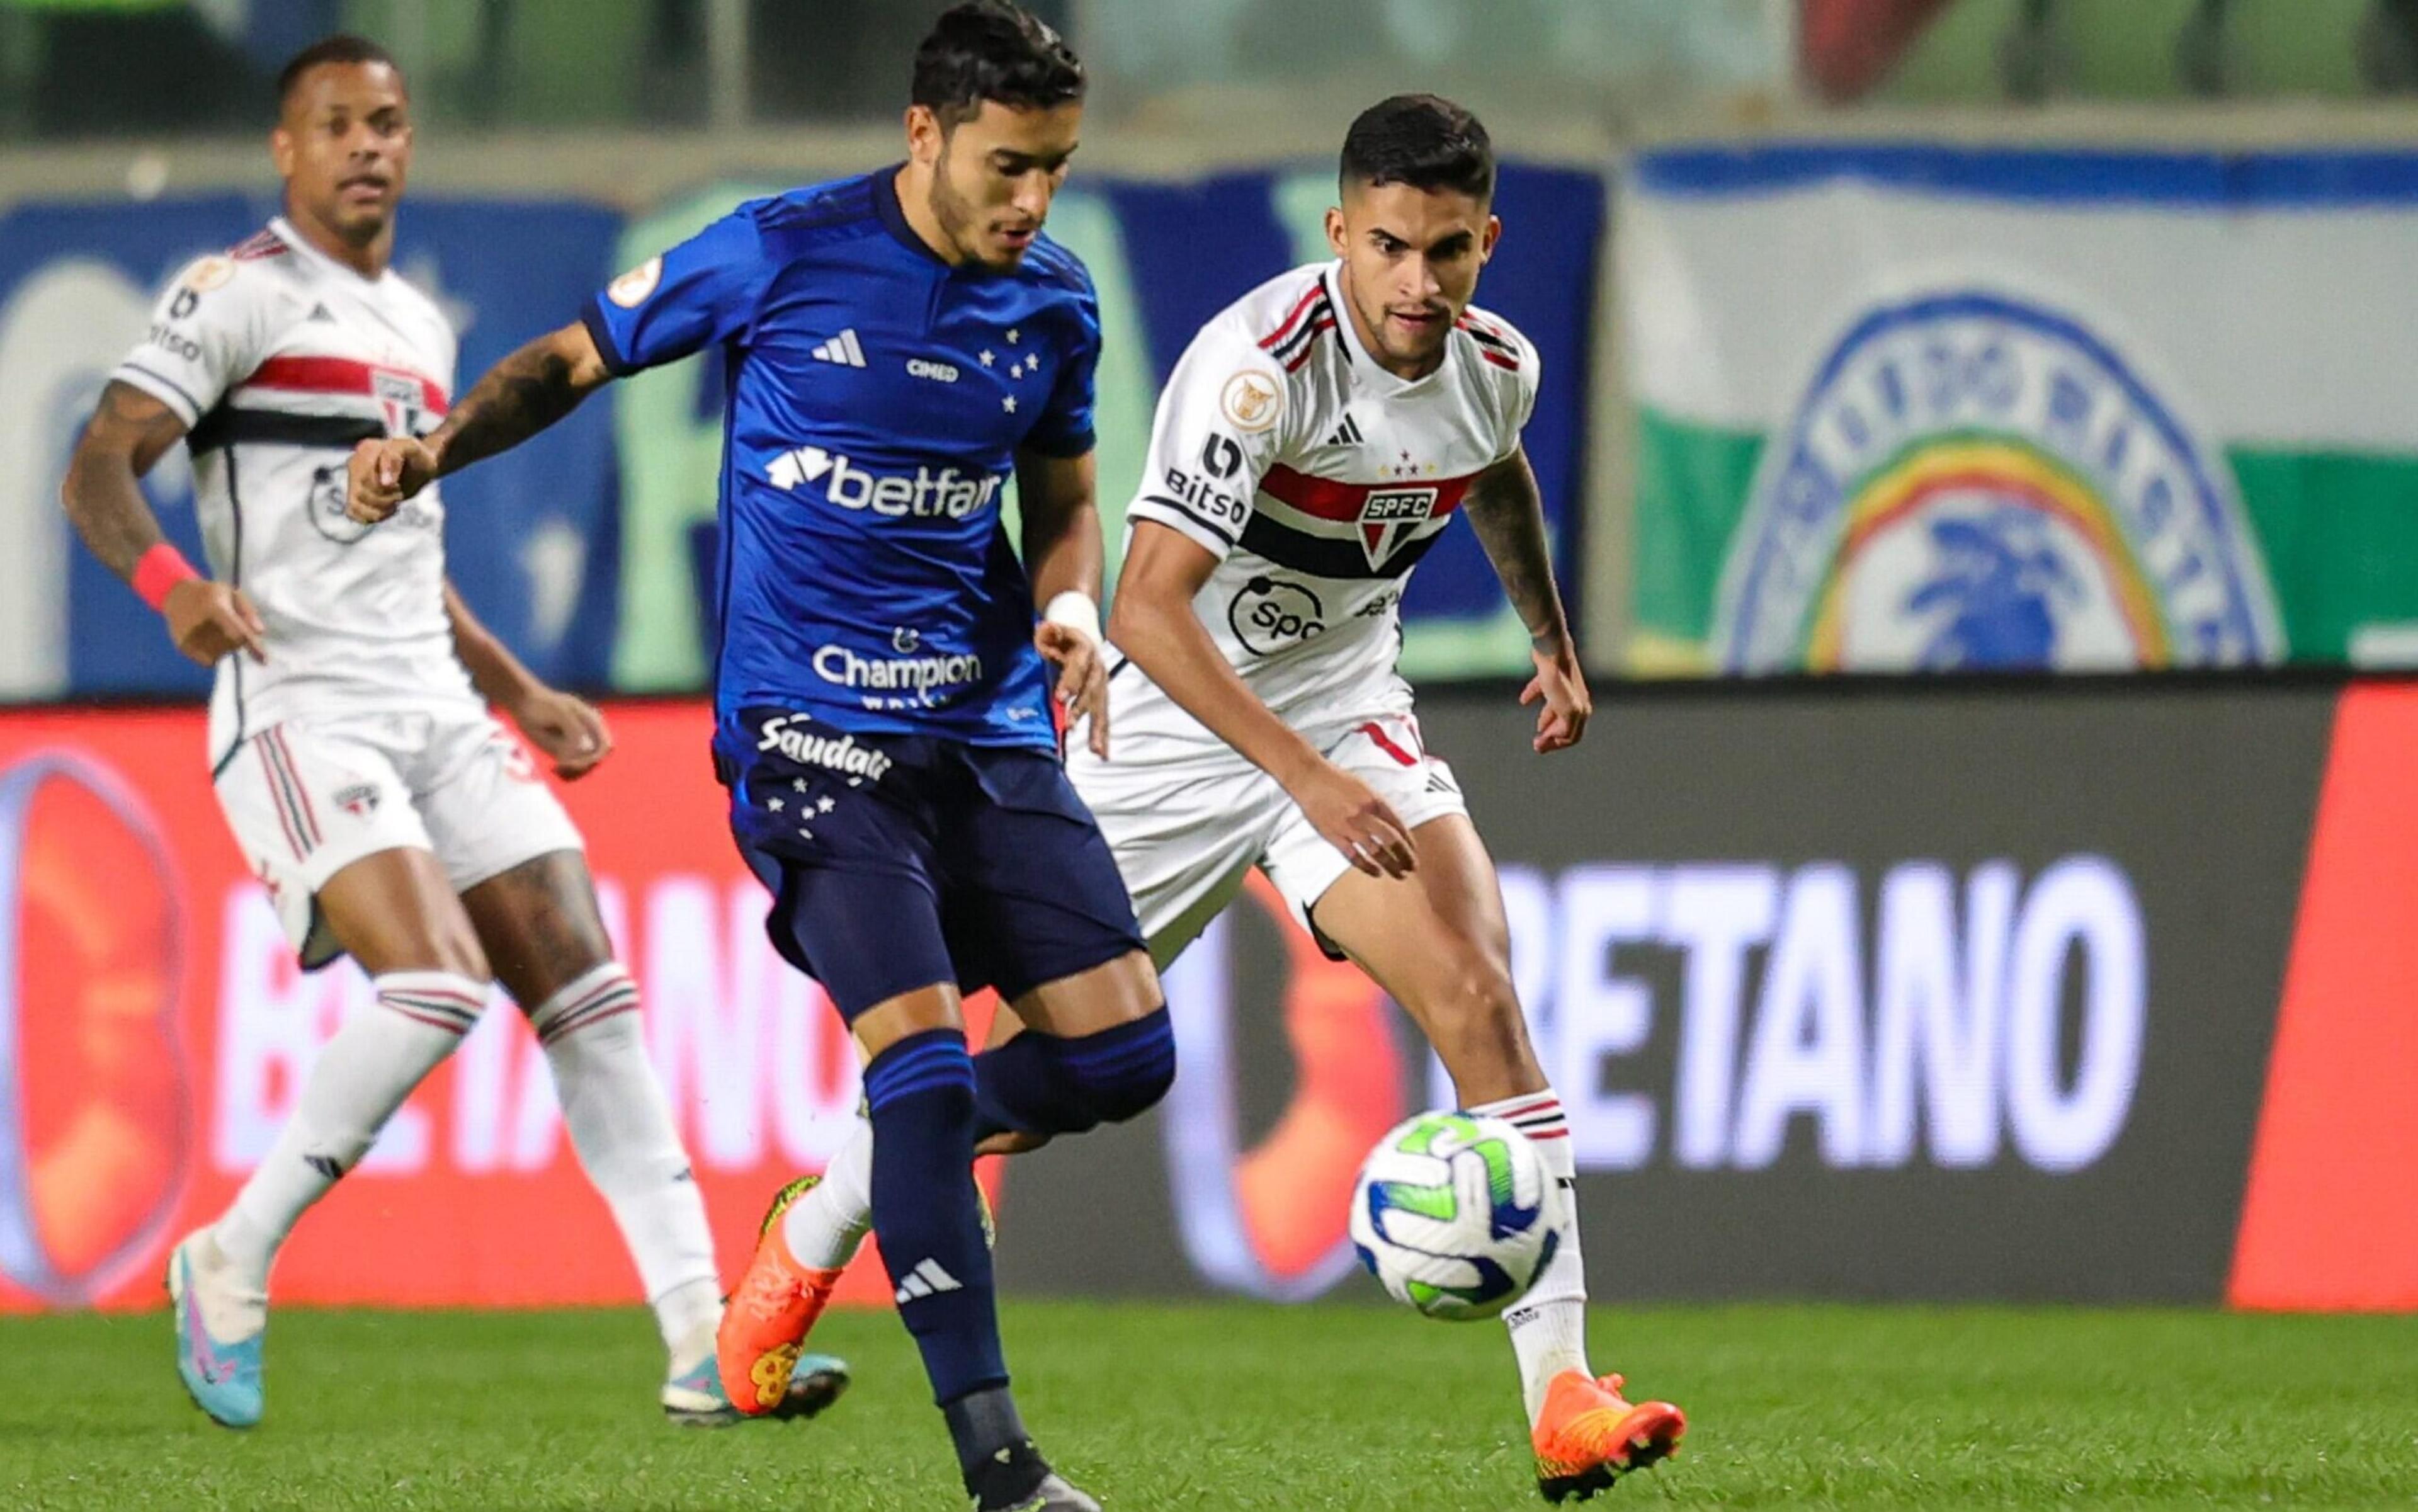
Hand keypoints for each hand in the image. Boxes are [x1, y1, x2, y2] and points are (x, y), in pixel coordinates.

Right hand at [162, 579, 265, 666]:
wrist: (177, 595)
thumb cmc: (211, 594)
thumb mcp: (232, 593)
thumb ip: (248, 611)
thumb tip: (260, 632)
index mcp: (215, 609)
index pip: (239, 633)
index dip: (253, 647)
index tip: (264, 661)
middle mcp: (201, 625)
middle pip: (232, 645)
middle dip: (237, 639)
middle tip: (227, 625)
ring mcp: (190, 638)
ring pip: (221, 655)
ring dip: (225, 648)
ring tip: (215, 630)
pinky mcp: (183, 647)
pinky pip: (208, 661)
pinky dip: (213, 655)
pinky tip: (208, 640)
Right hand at [346, 436, 437, 523]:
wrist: (420, 465)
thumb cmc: (417, 455)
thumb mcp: (411, 449)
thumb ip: (394, 458)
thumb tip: (384, 482)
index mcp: (366, 449)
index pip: (366, 478)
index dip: (384, 487)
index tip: (398, 485)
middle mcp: (355, 463)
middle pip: (361, 492)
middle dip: (384, 498)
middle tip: (399, 493)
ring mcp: (353, 480)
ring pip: (355, 505)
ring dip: (378, 510)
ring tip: (394, 503)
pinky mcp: (357, 494)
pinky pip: (353, 512)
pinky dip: (370, 517)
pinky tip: (386, 511)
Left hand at [508, 687, 612, 778]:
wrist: (525, 705)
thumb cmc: (543, 705)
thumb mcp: (560, 713)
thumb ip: (575, 730)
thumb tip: (584, 750)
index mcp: (594, 723)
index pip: (605, 747)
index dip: (594, 757)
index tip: (574, 760)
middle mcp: (589, 736)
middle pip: (595, 761)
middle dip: (582, 767)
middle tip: (562, 765)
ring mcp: (577, 746)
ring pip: (585, 769)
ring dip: (574, 773)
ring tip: (557, 768)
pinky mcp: (565, 754)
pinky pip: (572, 771)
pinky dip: (566, 775)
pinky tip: (554, 769)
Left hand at [1035, 620, 1109, 759]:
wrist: (1083, 636)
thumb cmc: (1063, 637)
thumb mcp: (1055, 630)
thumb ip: (1050, 632)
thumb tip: (1045, 629)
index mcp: (1085, 650)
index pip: (1079, 666)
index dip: (1070, 681)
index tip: (1060, 697)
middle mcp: (1098, 669)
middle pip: (1091, 691)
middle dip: (1081, 709)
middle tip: (1069, 725)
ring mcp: (1102, 685)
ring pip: (1101, 708)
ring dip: (1097, 730)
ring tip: (1095, 751)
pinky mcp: (1102, 698)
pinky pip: (1104, 718)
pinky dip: (1103, 736)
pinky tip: (1103, 754)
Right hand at [1289, 758, 1415, 878]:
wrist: (1309, 778)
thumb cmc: (1336, 780)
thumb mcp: (1364, 786)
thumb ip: (1377, 805)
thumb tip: (1391, 823)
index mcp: (1374, 800)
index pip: (1398, 824)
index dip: (1409, 841)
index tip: (1414, 851)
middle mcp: (1364, 814)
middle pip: (1391, 840)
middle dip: (1404, 856)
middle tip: (1413, 867)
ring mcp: (1349, 827)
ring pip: (1376, 851)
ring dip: (1390, 865)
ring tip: (1400, 874)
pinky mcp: (1334, 836)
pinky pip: (1354, 856)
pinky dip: (1367, 867)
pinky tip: (1377, 873)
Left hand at [1520, 640, 1590, 753]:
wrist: (1551, 650)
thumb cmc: (1559, 680)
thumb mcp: (1567, 709)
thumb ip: (1566, 728)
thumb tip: (1557, 738)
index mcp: (1581, 709)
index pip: (1573, 736)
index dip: (1557, 744)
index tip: (1539, 747)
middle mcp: (1576, 699)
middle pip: (1566, 724)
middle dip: (1552, 736)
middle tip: (1537, 744)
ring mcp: (1564, 687)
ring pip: (1556, 709)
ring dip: (1547, 720)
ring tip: (1537, 728)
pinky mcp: (1551, 675)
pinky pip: (1544, 691)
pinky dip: (1534, 697)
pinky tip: (1524, 700)